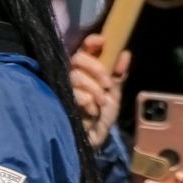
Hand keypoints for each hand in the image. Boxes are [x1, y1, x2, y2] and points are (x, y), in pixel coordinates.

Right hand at [70, 34, 128, 149]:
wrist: (92, 141)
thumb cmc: (101, 117)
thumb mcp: (114, 95)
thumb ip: (118, 75)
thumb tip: (125, 53)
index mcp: (87, 70)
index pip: (85, 48)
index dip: (91, 42)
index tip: (101, 41)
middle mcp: (73, 75)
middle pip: (77, 58)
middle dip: (95, 68)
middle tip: (107, 85)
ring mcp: (63, 87)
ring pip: (74, 75)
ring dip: (92, 88)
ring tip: (100, 102)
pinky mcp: (57, 99)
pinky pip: (71, 91)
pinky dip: (84, 99)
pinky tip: (91, 109)